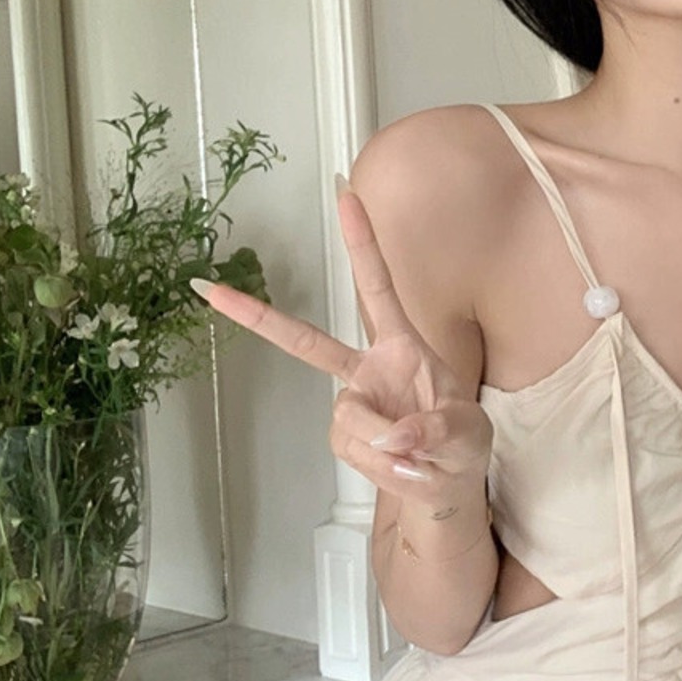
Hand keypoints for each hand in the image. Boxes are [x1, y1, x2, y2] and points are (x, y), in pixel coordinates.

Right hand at [191, 185, 492, 506]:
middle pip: (307, 341)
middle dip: (259, 318)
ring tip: (422, 457)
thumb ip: (436, 429)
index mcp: (401, 345)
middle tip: (213, 291)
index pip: (378, 287)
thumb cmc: (461, 443)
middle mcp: (368, 368)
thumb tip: (392, 435)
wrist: (448, 484)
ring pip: (352, 419)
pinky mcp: (344, 436)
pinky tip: (406, 468)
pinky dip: (384, 466)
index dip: (362, 244)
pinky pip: (354, 449)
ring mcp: (352, 402)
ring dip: (390, 445)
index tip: (346, 196)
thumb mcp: (468, 431)